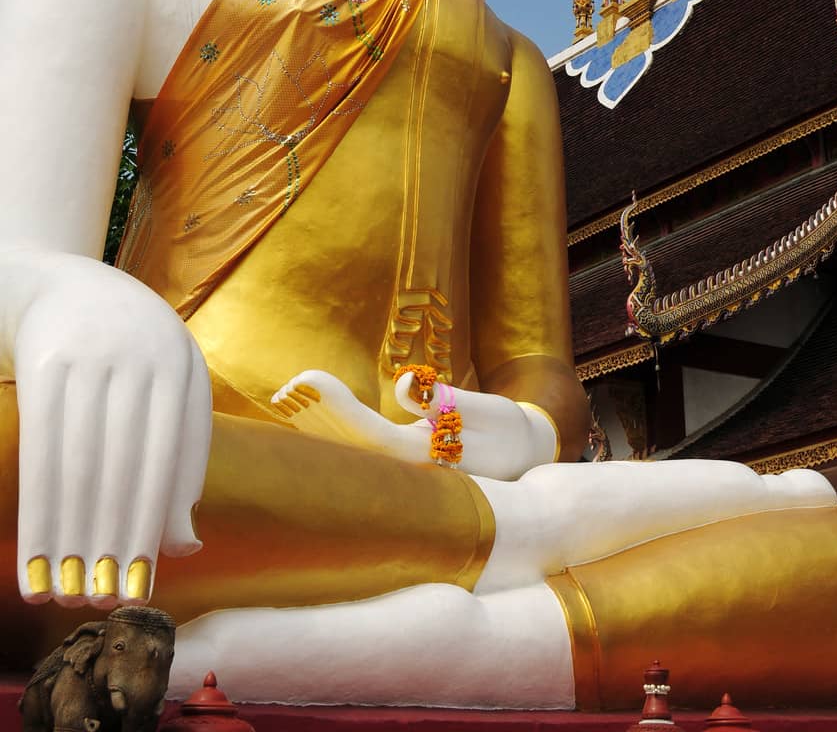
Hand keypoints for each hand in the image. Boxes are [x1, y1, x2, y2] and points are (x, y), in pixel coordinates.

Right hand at [1, 248, 210, 606]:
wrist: (62, 284)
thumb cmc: (128, 354)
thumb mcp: (167, 392)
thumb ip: (182, 462)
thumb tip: (186, 547)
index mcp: (180, 365)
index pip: (169, 461)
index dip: (153, 526)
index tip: (141, 586)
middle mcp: (141, 355)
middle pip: (125, 467)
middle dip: (111, 540)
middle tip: (98, 604)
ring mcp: (92, 355)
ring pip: (81, 464)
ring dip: (71, 538)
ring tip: (61, 596)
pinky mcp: (45, 361)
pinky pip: (40, 450)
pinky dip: (39, 511)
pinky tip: (33, 559)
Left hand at [271, 369, 555, 479]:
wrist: (528, 456)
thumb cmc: (507, 429)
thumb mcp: (486, 409)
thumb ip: (446, 399)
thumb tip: (406, 388)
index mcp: (428, 460)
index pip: (367, 434)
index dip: (334, 408)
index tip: (307, 382)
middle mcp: (410, 473)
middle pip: (350, 447)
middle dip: (318, 416)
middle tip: (288, 388)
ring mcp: (405, 472)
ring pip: (350, 452)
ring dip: (319, 426)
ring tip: (289, 398)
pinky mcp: (404, 465)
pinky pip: (359, 451)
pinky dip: (333, 432)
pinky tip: (311, 416)